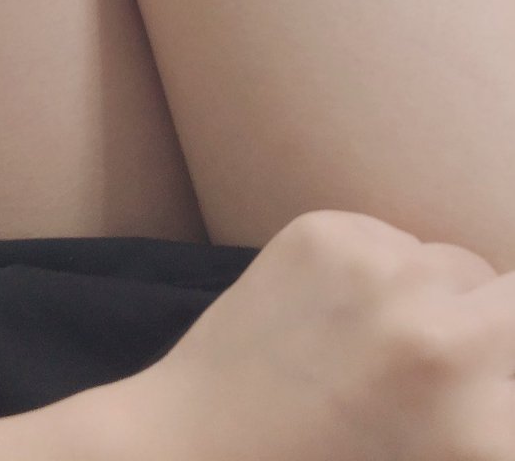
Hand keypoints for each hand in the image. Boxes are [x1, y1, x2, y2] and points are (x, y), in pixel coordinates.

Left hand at [128, 209, 514, 460]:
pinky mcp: (324, 234)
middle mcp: (436, 339)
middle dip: (502, 325)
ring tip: (381, 346)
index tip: (485, 379)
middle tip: (447, 354)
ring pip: (456, 262)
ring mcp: (375, 276)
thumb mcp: (433, 459)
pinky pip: (391, 240)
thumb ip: (483, 417)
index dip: (503, 376)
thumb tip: (495, 373)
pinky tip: (333, 316)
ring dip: (439, 297)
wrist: (189, 448)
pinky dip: (379, 270)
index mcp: (477, 432)